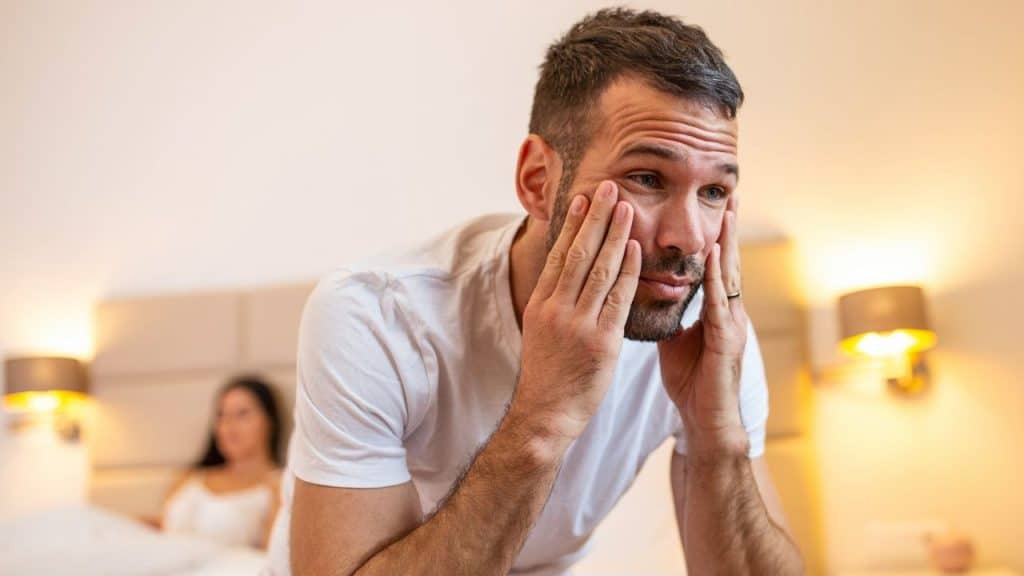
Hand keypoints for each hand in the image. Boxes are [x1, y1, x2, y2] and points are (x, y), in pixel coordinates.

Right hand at [513, 180, 640, 445]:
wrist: (544, 415)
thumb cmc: (547, 375)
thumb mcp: (541, 332)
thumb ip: (556, 302)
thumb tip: (567, 276)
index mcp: (541, 305)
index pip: (559, 255)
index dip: (573, 224)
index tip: (584, 198)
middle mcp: (556, 309)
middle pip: (578, 253)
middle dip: (596, 217)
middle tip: (609, 187)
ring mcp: (578, 325)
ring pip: (598, 270)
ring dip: (615, 235)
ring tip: (627, 207)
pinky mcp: (600, 342)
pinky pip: (617, 299)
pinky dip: (626, 271)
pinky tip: (636, 249)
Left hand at [657, 196, 749, 455]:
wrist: (704, 421)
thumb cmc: (692, 381)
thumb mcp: (675, 339)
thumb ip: (669, 313)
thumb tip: (649, 291)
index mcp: (715, 311)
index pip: (713, 266)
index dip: (714, 236)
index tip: (714, 206)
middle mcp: (728, 313)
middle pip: (727, 264)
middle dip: (729, 230)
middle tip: (731, 194)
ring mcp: (731, 327)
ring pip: (728, 279)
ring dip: (727, 246)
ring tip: (727, 215)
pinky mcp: (726, 344)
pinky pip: (719, 305)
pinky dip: (715, 280)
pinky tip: (712, 259)